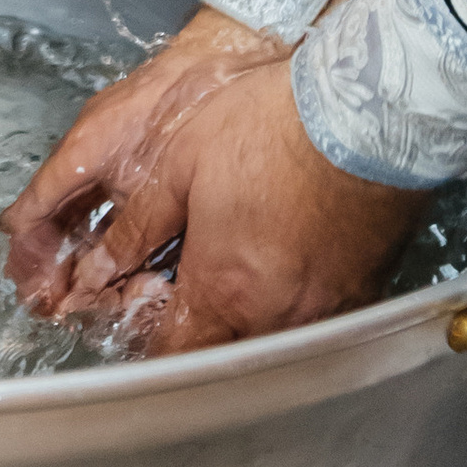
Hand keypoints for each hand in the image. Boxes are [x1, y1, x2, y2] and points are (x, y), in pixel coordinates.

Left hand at [0, 8, 419, 353]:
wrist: (369, 112)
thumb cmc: (274, 125)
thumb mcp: (180, 163)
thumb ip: (136, 227)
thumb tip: (97, 267)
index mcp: (223, 289)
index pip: (173, 355)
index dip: (149, 337)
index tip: (141, 307)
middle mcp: (276, 316)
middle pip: (222, 352)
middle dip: (197, 328)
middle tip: (185, 279)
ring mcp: (326, 309)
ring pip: (269, 339)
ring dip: (244, 317)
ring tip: (236, 262)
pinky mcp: (364, 292)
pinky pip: (315, 320)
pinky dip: (291, 303)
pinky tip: (285, 257)